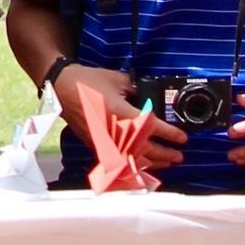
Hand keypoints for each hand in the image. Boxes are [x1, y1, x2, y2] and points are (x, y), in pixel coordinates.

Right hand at [50, 59, 184, 167]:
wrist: (62, 88)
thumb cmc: (87, 82)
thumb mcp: (116, 79)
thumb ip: (135, 89)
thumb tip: (147, 96)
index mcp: (122, 113)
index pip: (152, 128)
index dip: (170, 134)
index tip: (182, 137)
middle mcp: (115, 132)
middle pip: (146, 150)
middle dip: (165, 153)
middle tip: (179, 155)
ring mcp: (106, 142)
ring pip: (134, 159)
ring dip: (153, 162)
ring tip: (167, 162)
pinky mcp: (98, 146)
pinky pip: (120, 161)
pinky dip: (134, 165)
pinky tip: (142, 165)